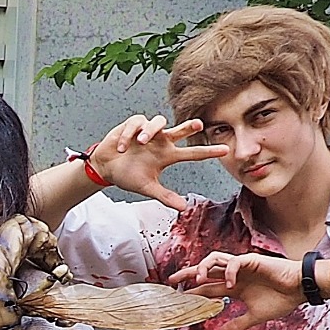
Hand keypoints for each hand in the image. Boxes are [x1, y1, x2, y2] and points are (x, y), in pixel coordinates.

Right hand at [87, 115, 230, 214]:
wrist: (105, 167)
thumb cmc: (127, 175)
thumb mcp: (147, 187)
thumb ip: (164, 196)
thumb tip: (183, 207)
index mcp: (166, 156)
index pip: (192, 153)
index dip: (208, 152)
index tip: (225, 150)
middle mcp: (161, 142)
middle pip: (180, 130)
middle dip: (189, 126)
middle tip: (198, 124)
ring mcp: (148, 133)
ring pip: (158, 122)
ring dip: (150, 131)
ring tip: (139, 142)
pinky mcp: (133, 125)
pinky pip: (137, 123)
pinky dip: (129, 135)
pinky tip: (122, 147)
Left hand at [170, 250, 304, 329]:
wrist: (301, 290)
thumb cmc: (282, 299)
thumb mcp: (255, 317)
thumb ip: (237, 325)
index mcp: (234, 287)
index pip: (208, 288)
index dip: (193, 292)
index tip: (179, 298)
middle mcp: (235, 275)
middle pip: (206, 270)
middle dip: (188, 274)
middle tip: (172, 281)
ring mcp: (243, 267)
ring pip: (216, 259)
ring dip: (204, 267)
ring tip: (198, 280)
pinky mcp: (253, 261)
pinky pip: (235, 262)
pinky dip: (229, 272)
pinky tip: (229, 285)